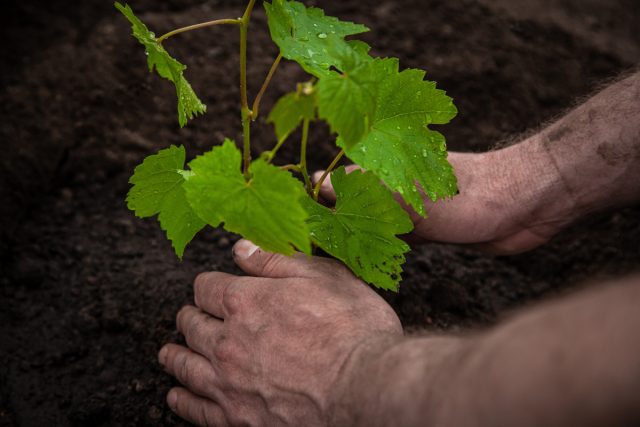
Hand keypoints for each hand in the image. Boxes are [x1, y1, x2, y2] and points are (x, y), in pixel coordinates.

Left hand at [158, 240, 402, 425]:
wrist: (367, 388)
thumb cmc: (352, 328)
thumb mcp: (323, 275)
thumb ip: (275, 261)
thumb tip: (241, 248)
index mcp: (244, 301)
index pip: (206, 287)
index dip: (208, 285)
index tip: (212, 288)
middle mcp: (227, 342)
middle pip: (191, 325)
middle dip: (189, 317)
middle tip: (189, 318)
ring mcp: (229, 383)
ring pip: (185, 365)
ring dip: (175, 355)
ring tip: (169, 352)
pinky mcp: (238, 419)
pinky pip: (195, 409)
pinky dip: (182, 400)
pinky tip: (176, 395)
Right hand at [314, 140, 573, 253]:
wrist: (528, 204)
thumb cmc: (471, 193)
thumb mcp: (414, 197)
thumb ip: (367, 197)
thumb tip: (320, 187)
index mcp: (388, 168)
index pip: (337, 180)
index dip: (314, 198)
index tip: (294, 219)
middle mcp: (395, 185)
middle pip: (351, 203)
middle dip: (331, 222)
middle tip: (307, 246)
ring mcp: (411, 208)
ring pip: (371, 223)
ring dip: (354, 238)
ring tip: (328, 258)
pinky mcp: (428, 229)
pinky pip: (394, 240)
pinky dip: (379, 251)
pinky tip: (365, 265)